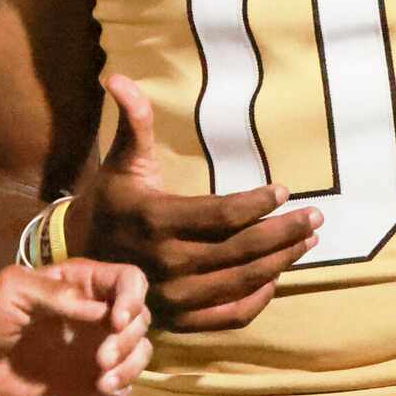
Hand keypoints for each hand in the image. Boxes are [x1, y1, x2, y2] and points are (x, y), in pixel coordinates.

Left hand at [0, 262, 152, 395]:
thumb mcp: (13, 290)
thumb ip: (56, 294)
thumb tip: (102, 311)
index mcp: (84, 284)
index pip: (130, 280)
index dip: (133, 298)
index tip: (116, 322)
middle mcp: (98, 315)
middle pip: (141, 320)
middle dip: (128, 341)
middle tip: (101, 361)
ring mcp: (96, 350)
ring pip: (139, 354)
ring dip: (130, 370)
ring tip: (101, 384)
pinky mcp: (89, 383)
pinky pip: (122, 390)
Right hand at [67, 73, 318, 331]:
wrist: (80, 258)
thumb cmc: (110, 201)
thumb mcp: (122, 161)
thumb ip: (133, 121)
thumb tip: (119, 77)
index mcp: (157, 220)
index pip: (222, 215)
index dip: (257, 204)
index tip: (282, 190)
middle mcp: (168, 263)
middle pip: (241, 250)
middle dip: (285, 232)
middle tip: (316, 216)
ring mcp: (175, 296)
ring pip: (242, 282)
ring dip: (281, 261)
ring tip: (308, 240)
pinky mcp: (179, 318)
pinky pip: (229, 315)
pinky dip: (257, 298)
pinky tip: (276, 276)